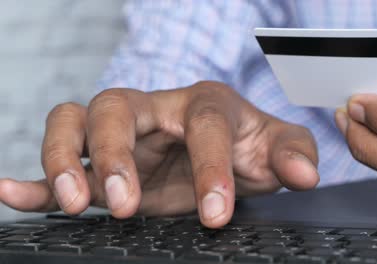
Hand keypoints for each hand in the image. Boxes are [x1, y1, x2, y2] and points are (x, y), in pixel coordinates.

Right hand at [0, 81, 318, 227]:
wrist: (225, 154)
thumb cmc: (250, 147)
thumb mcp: (278, 149)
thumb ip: (294, 155)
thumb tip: (305, 176)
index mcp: (203, 103)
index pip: (201, 124)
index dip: (208, 166)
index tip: (215, 212)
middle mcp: (155, 112)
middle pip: (114, 106)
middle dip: (115, 153)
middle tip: (127, 203)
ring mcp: (124, 137)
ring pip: (74, 121)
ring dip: (65, 158)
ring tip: (76, 201)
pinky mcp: (104, 166)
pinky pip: (60, 159)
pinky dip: (33, 176)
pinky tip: (12, 191)